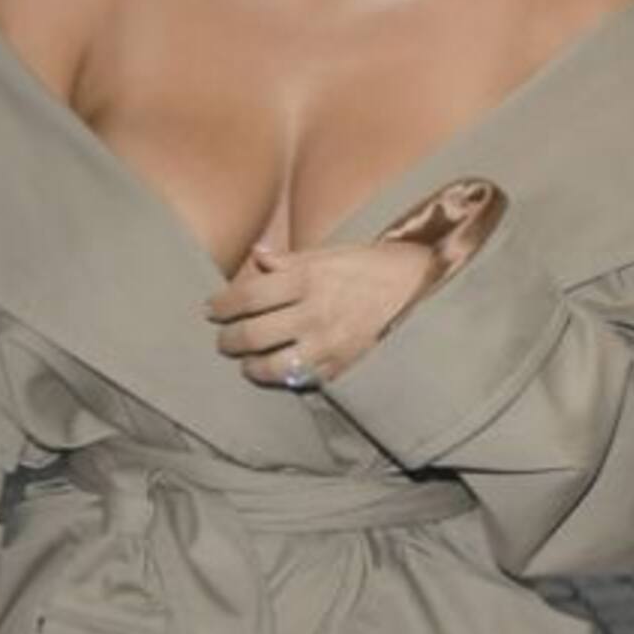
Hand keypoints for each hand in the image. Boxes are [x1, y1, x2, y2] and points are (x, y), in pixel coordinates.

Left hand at [205, 241, 433, 386]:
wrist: (423, 290)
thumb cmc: (374, 266)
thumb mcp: (332, 252)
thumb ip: (290, 260)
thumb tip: (256, 256)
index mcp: (307, 278)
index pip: (248, 296)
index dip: (222, 305)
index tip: (211, 310)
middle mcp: (313, 313)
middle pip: (252, 335)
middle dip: (228, 340)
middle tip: (222, 341)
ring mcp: (328, 345)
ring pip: (271, 367)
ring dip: (251, 366)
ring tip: (246, 363)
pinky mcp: (343, 368)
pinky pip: (301, 381)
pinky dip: (283, 380)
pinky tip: (278, 373)